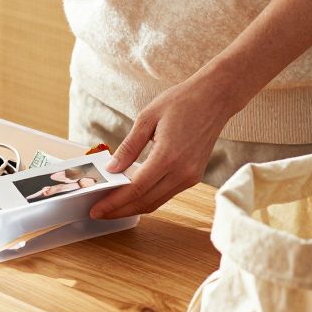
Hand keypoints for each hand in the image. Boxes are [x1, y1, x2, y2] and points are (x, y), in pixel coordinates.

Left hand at [89, 74, 240, 218]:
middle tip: (98, 213)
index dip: (114, 203)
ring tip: (111, 206)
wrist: (214, 98)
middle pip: (145, 202)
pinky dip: (148, 197)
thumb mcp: (147, 118)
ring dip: (133, 207)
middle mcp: (182, 172)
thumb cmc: (181, 102)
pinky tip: (132, 194)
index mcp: (168, 157)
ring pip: (157, 201)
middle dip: (119, 211)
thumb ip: (128, 147)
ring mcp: (191, 177)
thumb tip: (112, 169)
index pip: (136, 190)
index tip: (96, 210)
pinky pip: (167, 194)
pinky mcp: (194, 176)